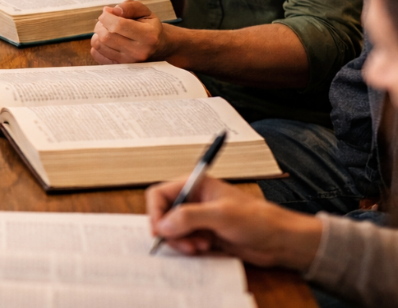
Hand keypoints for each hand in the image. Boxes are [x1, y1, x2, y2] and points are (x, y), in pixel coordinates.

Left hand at [91, 0, 169, 63]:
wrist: (158, 47)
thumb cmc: (149, 26)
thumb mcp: (144, 11)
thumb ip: (129, 7)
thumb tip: (112, 11)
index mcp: (148, 35)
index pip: (118, 25)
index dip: (107, 16)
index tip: (107, 12)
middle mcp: (138, 51)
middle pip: (106, 36)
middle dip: (101, 25)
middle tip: (106, 21)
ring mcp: (128, 62)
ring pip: (99, 45)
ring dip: (98, 34)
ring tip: (107, 30)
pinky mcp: (119, 67)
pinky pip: (97, 55)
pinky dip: (97, 45)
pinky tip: (106, 40)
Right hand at [147, 176, 323, 269]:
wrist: (278, 240)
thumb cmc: (256, 219)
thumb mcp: (221, 215)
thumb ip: (190, 217)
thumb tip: (163, 225)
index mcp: (193, 185)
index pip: (159, 194)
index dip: (155, 212)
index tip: (160, 231)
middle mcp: (192, 200)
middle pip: (163, 214)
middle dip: (170, 231)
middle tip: (185, 244)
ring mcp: (197, 218)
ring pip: (172, 231)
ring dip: (181, 242)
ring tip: (199, 247)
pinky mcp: (203, 234)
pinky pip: (184, 241)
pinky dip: (188, 247)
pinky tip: (204, 249)